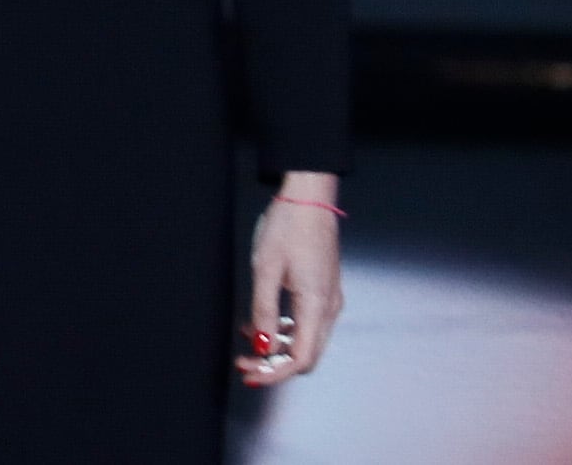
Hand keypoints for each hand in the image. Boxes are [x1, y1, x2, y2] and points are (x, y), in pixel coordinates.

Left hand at [238, 179, 343, 387]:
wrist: (308, 197)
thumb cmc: (288, 226)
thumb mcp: (266, 268)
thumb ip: (263, 311)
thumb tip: (261, 347)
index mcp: (317, 304)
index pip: (301, 358)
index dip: (275, 373)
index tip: (249, 374)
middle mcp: (329, 307)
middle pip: (305, 354)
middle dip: (274, 364)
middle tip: (242, 361)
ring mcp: (328, 299)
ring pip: (306, 340)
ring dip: (277, 346)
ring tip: (245, 339)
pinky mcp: (323, 290)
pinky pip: (306, 322)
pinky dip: (283, 329)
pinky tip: (259, 322)